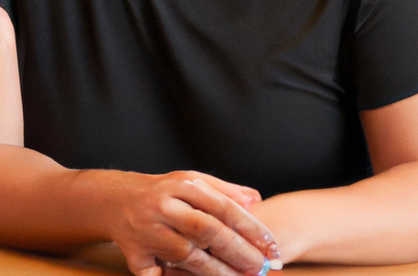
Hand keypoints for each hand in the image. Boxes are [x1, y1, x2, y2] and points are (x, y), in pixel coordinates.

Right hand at [96, 170, 278, 275]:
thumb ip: (226, 191)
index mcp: (184, 185)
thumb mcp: (194, 181)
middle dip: (238, 251)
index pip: (224, 207)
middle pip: (208, 231)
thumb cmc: (166, 190)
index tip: (271, 244)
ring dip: (217, 271)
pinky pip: (160, 274)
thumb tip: (256, 201)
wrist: (117, 200)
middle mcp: (166, 207)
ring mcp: (149, 231)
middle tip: (261, 267)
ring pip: (188, 256)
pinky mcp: (135, 255)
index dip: (250, 227)